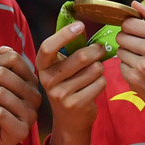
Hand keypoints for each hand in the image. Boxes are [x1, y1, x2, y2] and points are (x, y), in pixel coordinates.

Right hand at [35, 22, 106, 144]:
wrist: (69, 120)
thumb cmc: (67, 85)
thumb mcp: (60, 68)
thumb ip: (66, 49)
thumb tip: (79, 23)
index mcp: (42, 67)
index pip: (48, 47)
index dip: (65, 34)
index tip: (81, 25)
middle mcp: (48, 80)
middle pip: (81, 57)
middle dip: (96, 51)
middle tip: (100, 49)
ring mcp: (61, 94)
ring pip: (94, 70)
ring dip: (100, 69)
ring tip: (95, 72)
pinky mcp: (76, 104)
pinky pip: (100, 83)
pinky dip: (102, 82)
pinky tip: (95, 86)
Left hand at [115, 2, 144, 120]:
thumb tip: (134, 4)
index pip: (130, 22)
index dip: (131, 26)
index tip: (137, 32)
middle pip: (122, 35)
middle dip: (128, 39)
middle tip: (140, 47)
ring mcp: (143, 66)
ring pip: (120, 50)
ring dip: (128, 54)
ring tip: (144, 60)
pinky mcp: (135, 81)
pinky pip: (121, 66)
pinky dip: (129, 68)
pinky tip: (143, 72)